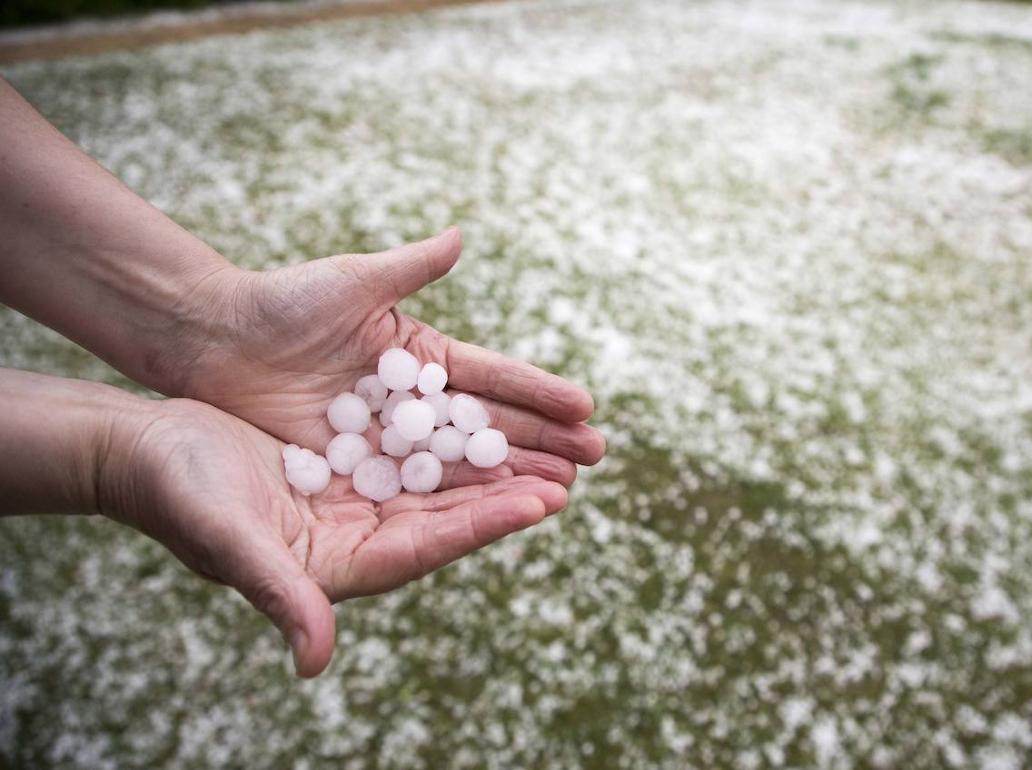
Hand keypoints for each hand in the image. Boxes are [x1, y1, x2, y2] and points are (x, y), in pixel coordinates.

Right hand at [99, 396, 568, 676]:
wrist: (145, 448)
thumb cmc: (176, 496)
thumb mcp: (228, 540)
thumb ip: (278, 595)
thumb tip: (315, 663)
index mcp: (335, 566)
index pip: (426, 547)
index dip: (483, 526)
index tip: (539, 504)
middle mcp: (355, 536)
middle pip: (447, 515)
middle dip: (509, 496)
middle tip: (573, 473)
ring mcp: (355, 498)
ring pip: (439, 480)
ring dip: (493, 465)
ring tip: (553, 450)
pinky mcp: (349, 461)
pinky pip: (413, 446)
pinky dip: (453, 433)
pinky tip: (491, 415)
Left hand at [182, 229, 603, 488]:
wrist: (215, 344)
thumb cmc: (283, 305)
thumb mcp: (351, 282)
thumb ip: (409, 269)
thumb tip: (461, 235)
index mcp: (424, 355)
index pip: (494, 376)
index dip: (539, 391)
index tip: (586, 407)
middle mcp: (417, 402)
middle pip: (491, 424)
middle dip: (543, 441)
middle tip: (595, 458)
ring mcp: (392, 440)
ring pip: (463, 463)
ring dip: (512, 476)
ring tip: (562, 491)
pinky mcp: (362, 471)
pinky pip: (417, 489)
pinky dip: (456, 502)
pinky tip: (493, 515)